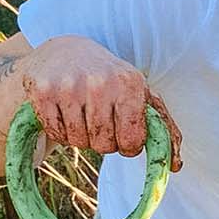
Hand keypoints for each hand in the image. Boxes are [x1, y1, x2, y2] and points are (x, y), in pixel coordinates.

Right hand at [19, 35, 182, 170]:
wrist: (66, 51)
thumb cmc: (112, 81)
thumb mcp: (141, 96)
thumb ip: (163, 129)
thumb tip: (175, 167)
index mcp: (130, 83)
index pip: (132, 141)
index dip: (129, 145)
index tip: (125, 134)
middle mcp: (100, 82)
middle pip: (104, 145)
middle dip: (104, 142)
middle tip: (101, 121)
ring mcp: (69, 86)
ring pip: (79, 142)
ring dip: (82, 137)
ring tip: (83, 114)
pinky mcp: (43, 92)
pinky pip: (56, 135)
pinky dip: (62, 132)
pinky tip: (66, 112)